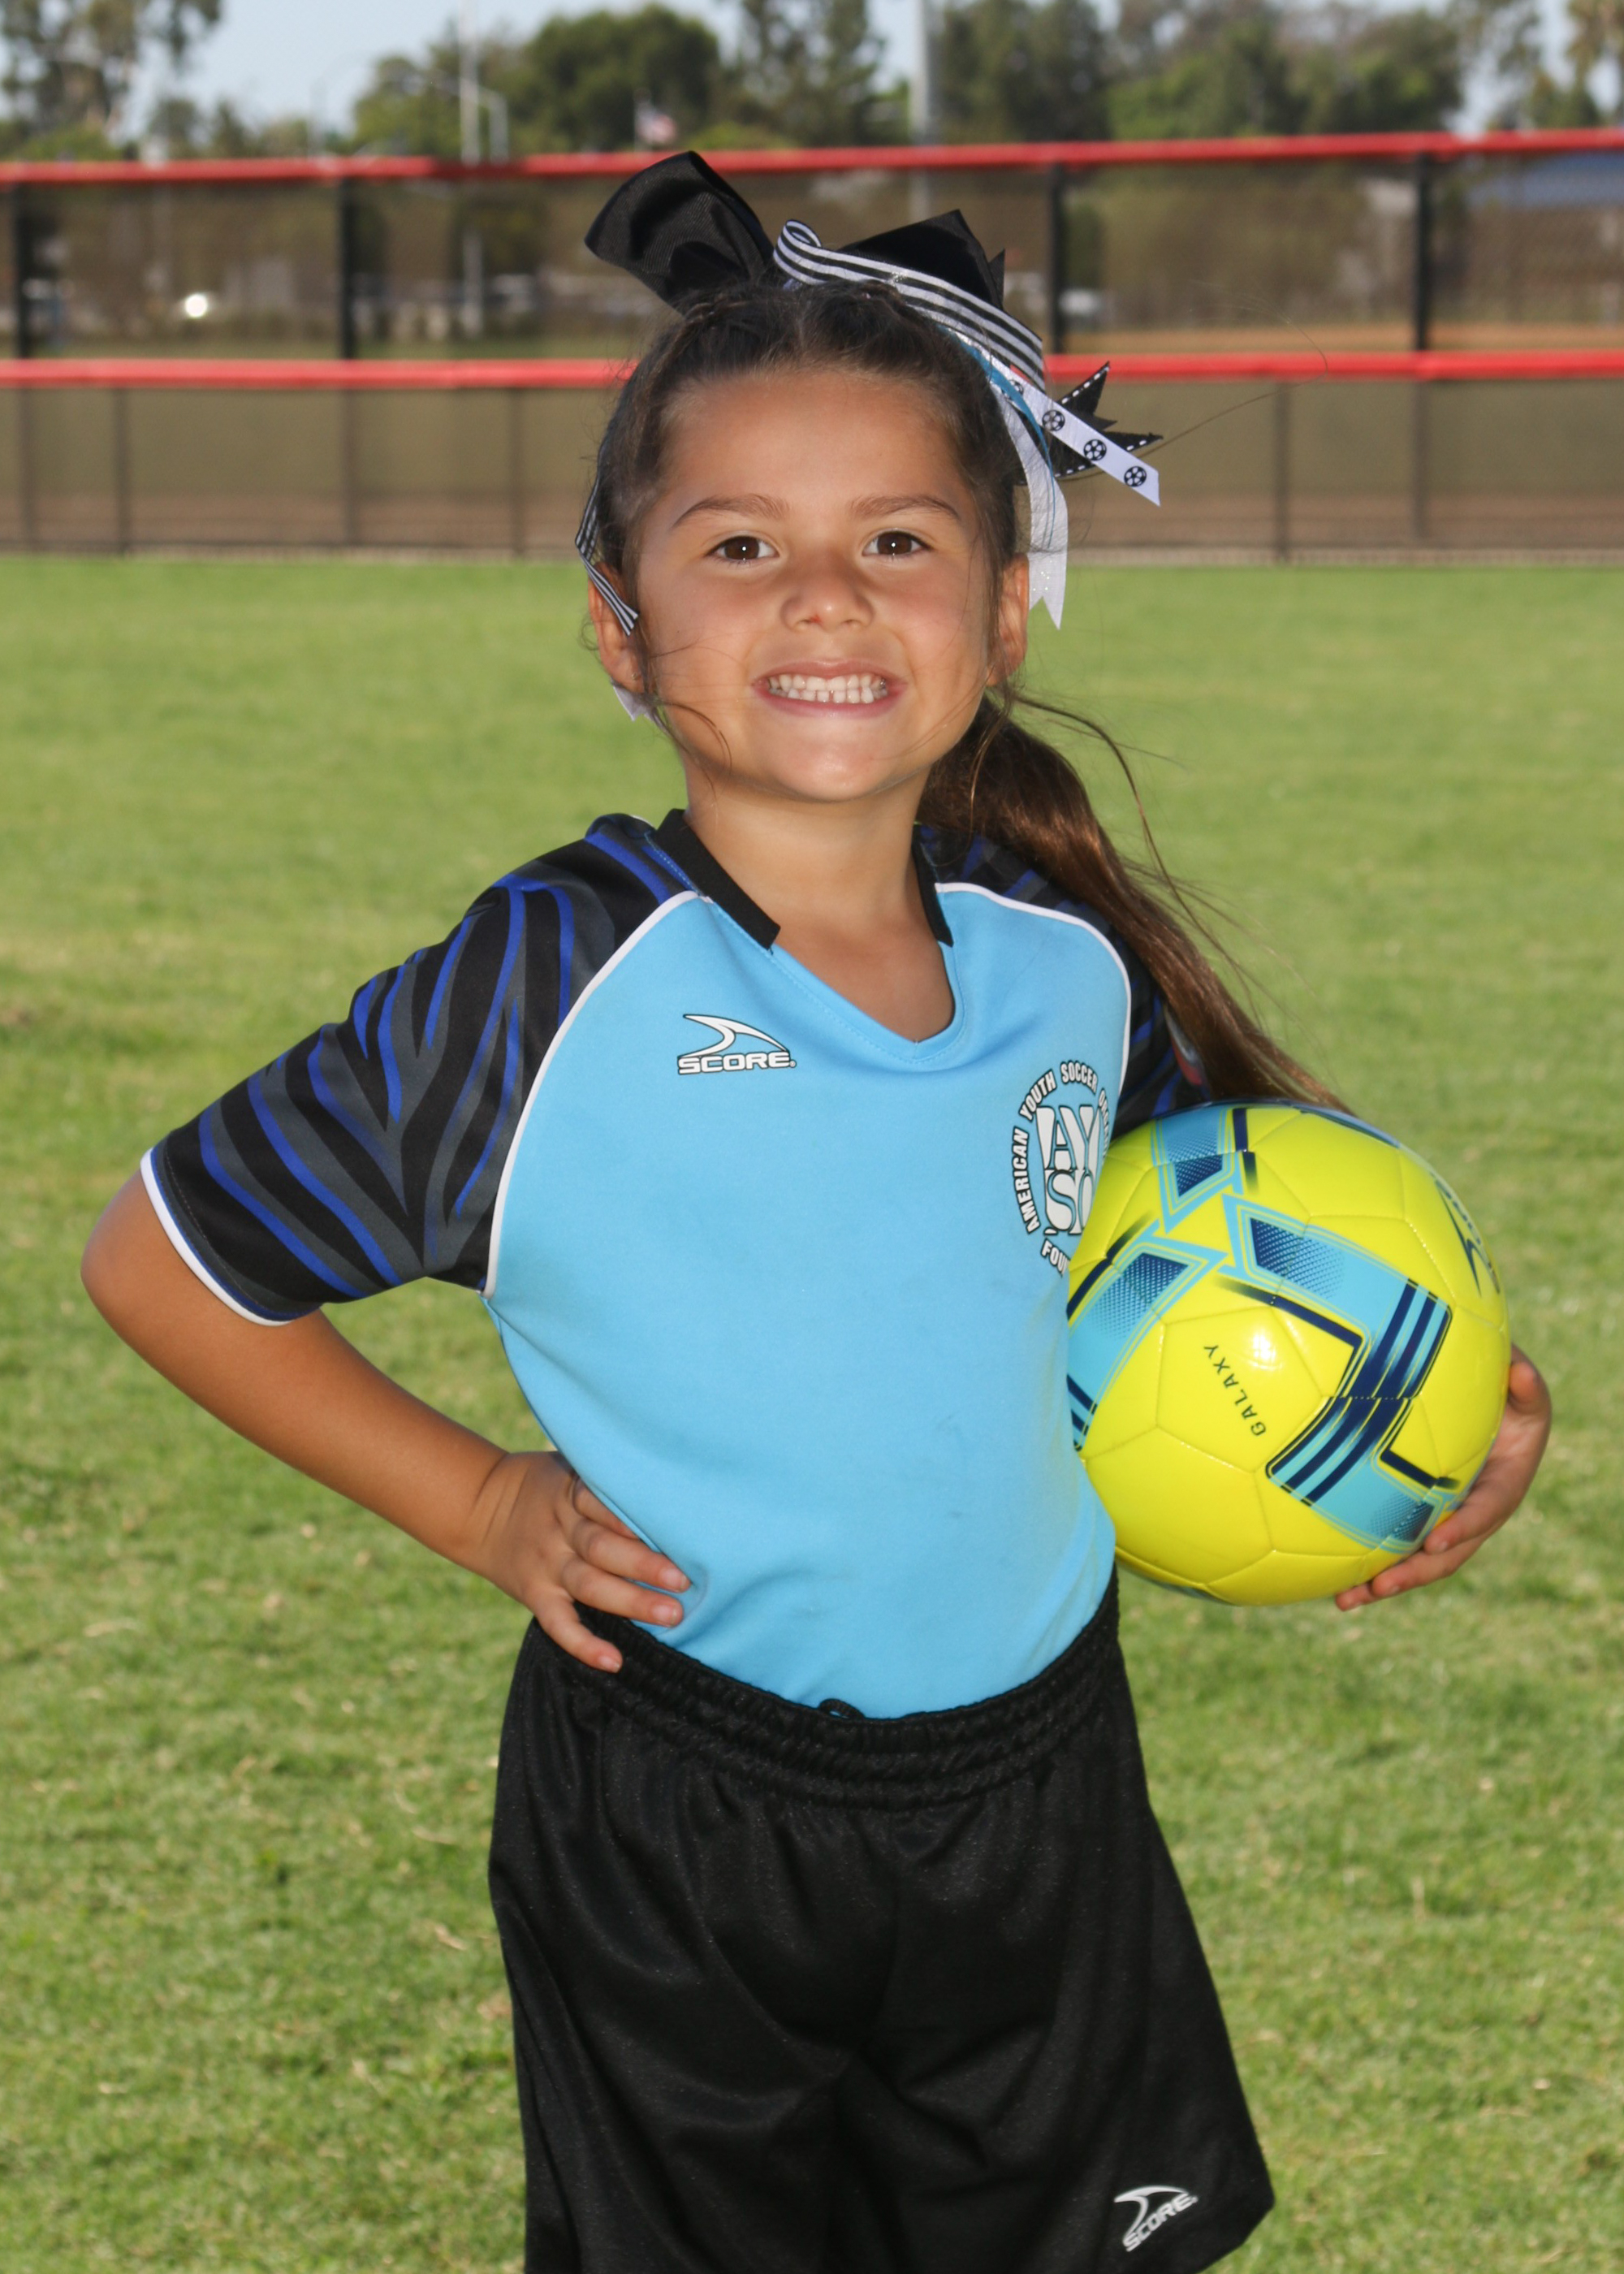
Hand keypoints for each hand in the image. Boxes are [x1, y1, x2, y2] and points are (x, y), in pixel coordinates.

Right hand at [468, 1451, 688, 1670]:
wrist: (479, 1507)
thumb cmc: (545, 1486)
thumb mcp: (569, 1468)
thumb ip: (605, 1480)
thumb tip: (670, 1485)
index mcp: (569, 1494)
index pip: (603, 1503)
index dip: (635, 1518)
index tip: (678, 1530)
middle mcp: (559, 1531)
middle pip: (602, 1548)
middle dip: (644, 1565)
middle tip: (684, 1581)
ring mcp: (546, 1566)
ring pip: (589, 1585)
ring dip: (630, 1601)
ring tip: (671, 1615)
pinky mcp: (534, 1595)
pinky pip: (557, 1624)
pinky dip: (583, 1644)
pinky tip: (613, 1661)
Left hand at [1335, 1347, 1551, 1610]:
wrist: (1488, 1405)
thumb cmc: (1505, 1389)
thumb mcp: (1523, 1384)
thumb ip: (1524, 1382)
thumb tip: (1519, 1371)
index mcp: (1503, 1485)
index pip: (1487, 1511)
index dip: (1465, 1529)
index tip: (1437, 1540)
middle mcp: (1475, 1513)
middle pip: (1448, 1553)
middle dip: (1415, 1573)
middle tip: (1381, 1586)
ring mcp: (1446, 1520)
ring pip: (1417, 1560)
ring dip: (1383, 1583)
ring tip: (1344, 1600)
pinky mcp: (1419, 1518)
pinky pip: (1393, 1542)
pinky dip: (1365, 1560)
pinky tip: (1328, 1574)